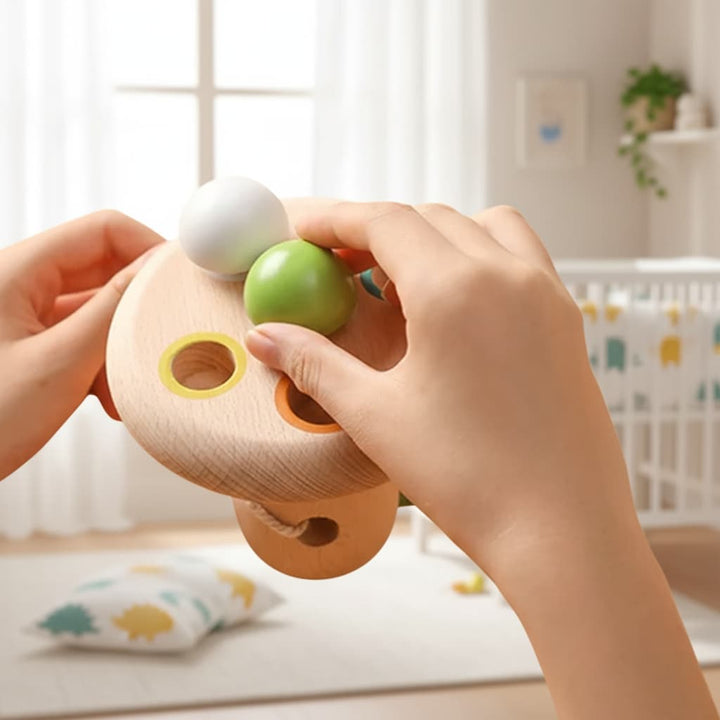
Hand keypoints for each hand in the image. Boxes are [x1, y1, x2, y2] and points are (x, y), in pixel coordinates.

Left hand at [0, 210, 162, 479]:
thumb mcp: (60, 363)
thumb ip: (114, 309)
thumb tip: (160, 268)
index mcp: (15, 271)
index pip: (104, 231)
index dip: (150, 250)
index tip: (184, 283)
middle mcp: (20, 287)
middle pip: (105, 272)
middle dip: (140, 310)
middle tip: (165, 339)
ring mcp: (26, 320)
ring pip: (99, 312)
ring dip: (124, 347)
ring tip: (127, 388)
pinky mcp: (32, 349)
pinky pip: (84, 342)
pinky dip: (106, 367)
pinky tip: (110, 401)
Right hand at [246, 202, 716, 718]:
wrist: (563, 532)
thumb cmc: (468, 477)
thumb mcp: (375, 416)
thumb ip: (314, 363)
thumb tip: (264, 337)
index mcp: (455, 288)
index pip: (383, 221)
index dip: (332, 218)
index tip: (298, 227)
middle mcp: (508, 273)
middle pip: (427, 218)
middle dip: (372, 228)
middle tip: (332, 262)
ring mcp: (545, 292)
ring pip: (479, 226)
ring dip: (429, 234)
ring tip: (394, 278)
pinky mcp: (566, 318)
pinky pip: (516, 255)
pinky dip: (475, 253)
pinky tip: (452, 302)